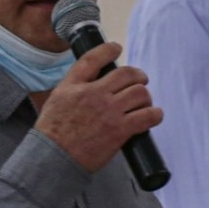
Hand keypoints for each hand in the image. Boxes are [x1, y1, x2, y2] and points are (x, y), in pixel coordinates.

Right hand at [32, 46, 163, 173]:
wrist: (54, 158)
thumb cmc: (53, 132)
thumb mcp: (57, 98)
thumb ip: (74, 85)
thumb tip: (95, 79)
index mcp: (76, 85)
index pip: (94, 58)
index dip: (109, 49)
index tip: (116, 49)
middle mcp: (94, 94)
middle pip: (127, 74)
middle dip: (138, 76)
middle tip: (140, 81)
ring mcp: (109, 112)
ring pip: (140, 93)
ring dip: (145, 97)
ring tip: (143, 103)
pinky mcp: (120, 130)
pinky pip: (147, 116)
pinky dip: (155, 114)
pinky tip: (153, 116)